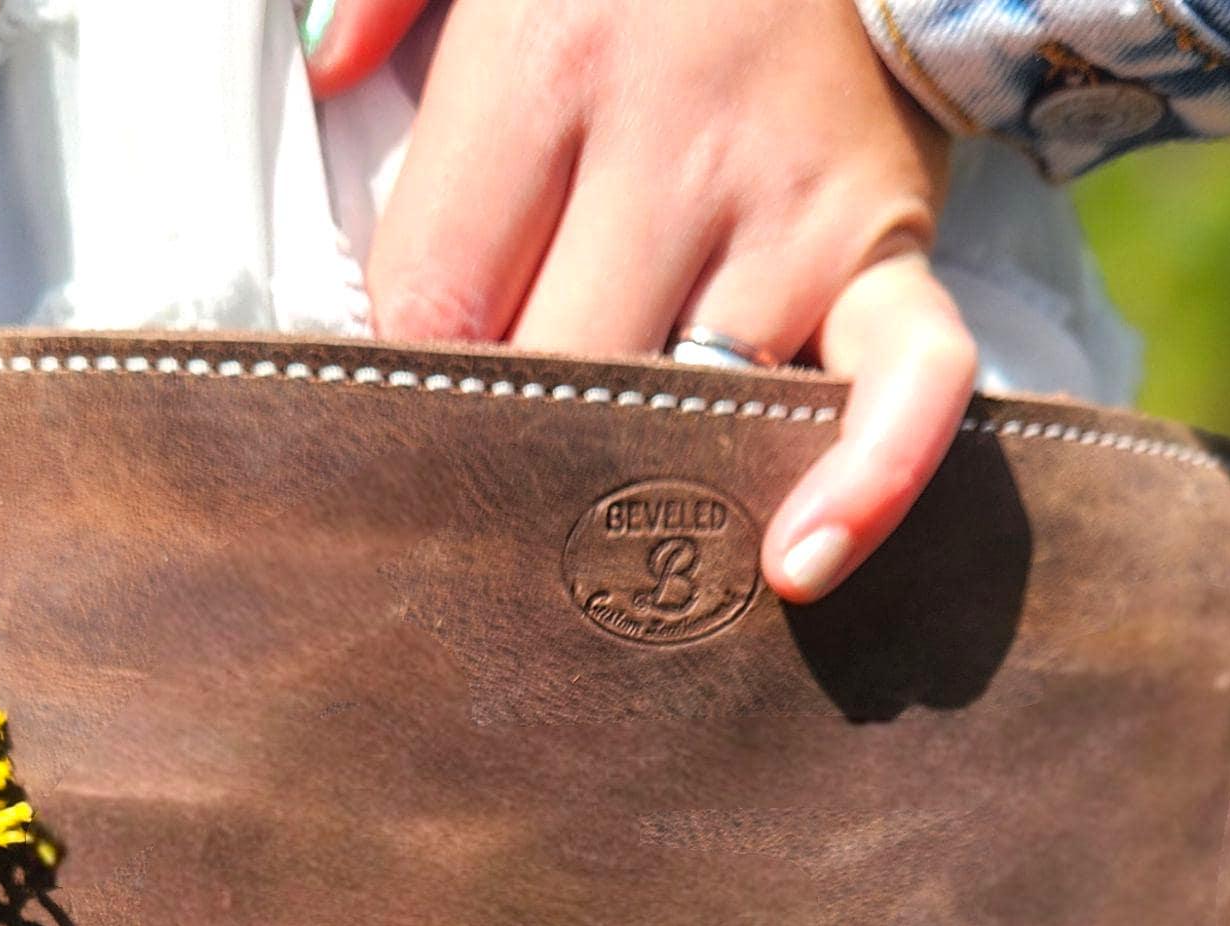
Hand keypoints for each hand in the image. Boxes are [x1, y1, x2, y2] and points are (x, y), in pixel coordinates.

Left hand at [308, 0, 977, 603]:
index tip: (399, 416)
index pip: (435, 295)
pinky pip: (905, 389)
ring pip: (688, 411)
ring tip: (595, 559)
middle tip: (482, 501)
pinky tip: (800, 564)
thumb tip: (324, 72)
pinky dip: (867, 484)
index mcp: (554, 58)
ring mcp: (791, 216)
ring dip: (638, 491)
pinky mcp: (888, 256)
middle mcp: (676, 148)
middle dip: (505, 449)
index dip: (401, 383)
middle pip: (551, 376)